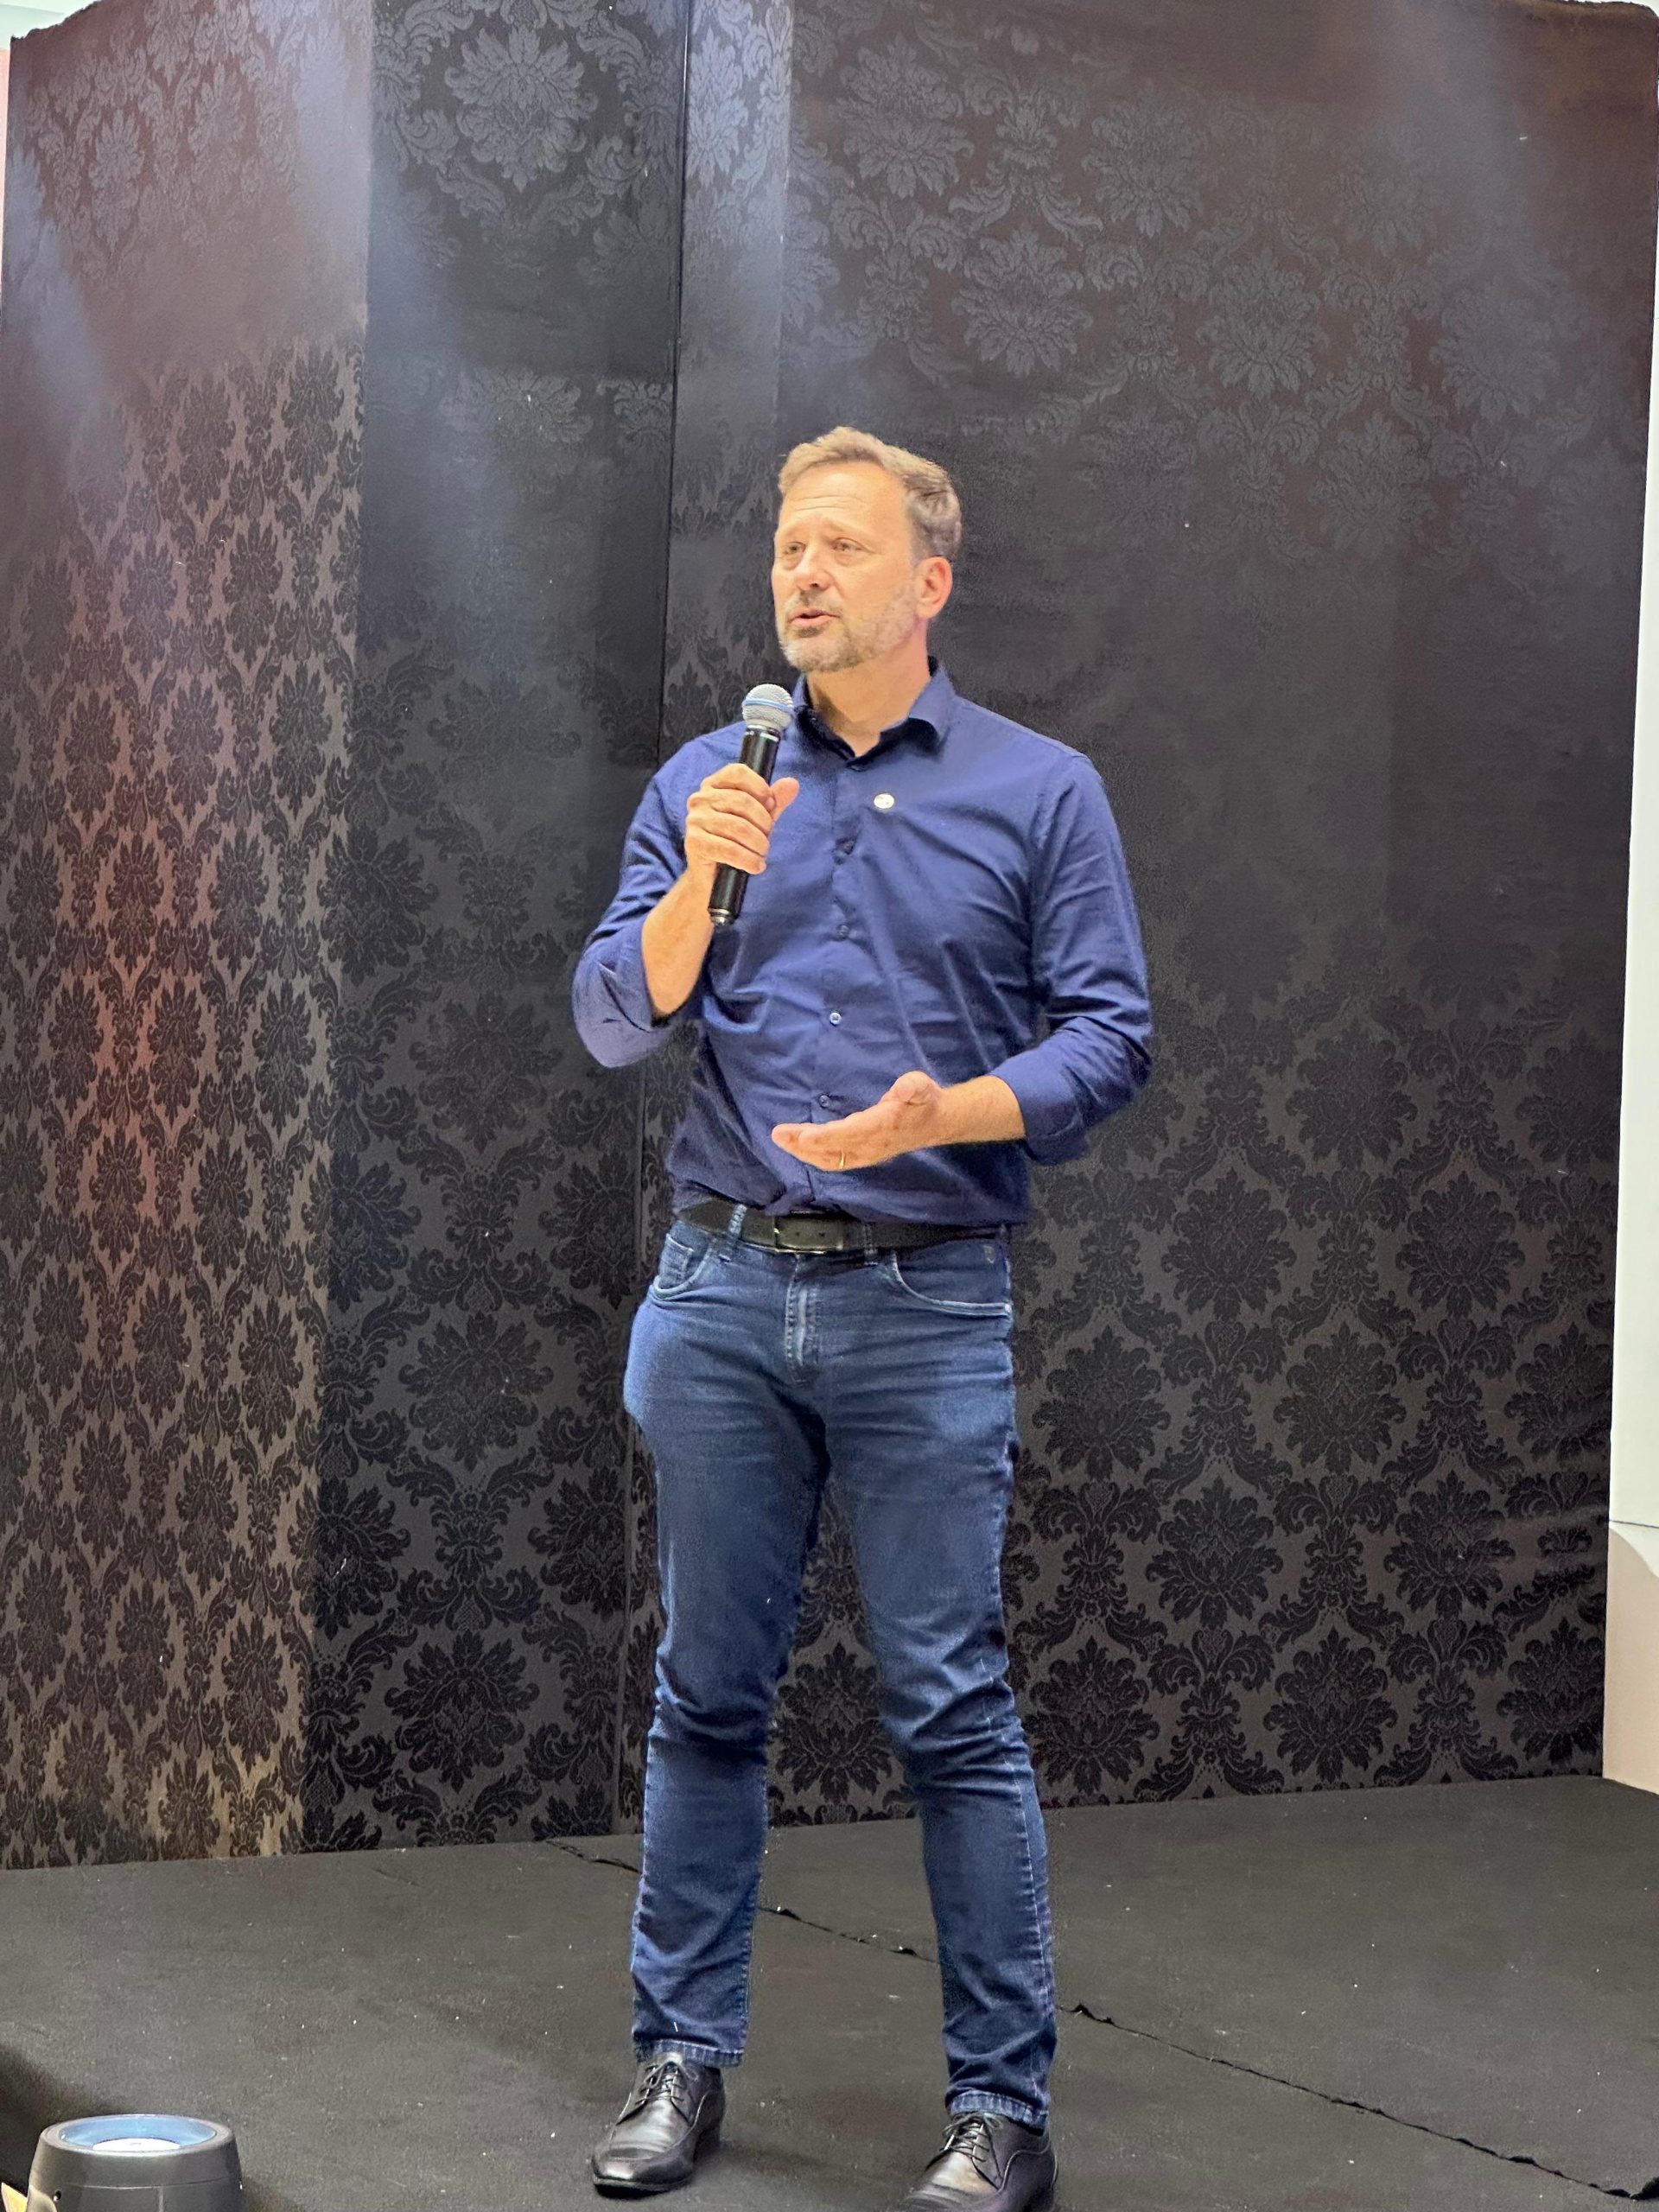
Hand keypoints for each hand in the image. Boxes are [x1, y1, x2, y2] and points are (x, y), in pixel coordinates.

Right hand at [684, 763, 800, 894]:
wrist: (711, 876)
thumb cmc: (735, 841)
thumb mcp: (757, 818)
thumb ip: (773, 801)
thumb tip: (792, 784)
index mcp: (713, 785)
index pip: (738, 772)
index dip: (760, 787)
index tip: (771, 805)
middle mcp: (700, 799)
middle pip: (742, 801)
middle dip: (763, 822)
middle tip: (767, 838)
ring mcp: (695, 820)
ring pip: (738, 827)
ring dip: (758, 844)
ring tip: (762, 853)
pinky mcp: (694, 843)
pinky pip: (729, 849)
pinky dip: (748, 860)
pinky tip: (756, 866)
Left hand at [772, 1071, 945, 1171]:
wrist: (936, 1123)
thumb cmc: (924, 1101)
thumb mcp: (922, 1086)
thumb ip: (912, 1086)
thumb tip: (903, 1086)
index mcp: (884, 1126)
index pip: (851, 1134)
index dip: (827, 1137)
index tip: (803, 1136)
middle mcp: (872, 1145)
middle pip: (834, 1151)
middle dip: (804, 1145)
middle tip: (779, 1134)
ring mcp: (867, 1154)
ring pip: (831, 1159)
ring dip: (804, 1152)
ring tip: (781, 1139)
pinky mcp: (862, 1155)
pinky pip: (834, 1160)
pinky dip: (814, 1155)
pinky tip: (798, 1146)